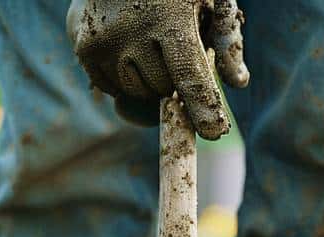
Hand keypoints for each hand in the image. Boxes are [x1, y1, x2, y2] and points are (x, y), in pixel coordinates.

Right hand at [67, 0, 247, 139]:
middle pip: (161, 90)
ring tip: (146, 43)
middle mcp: (131, 32)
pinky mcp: (85, 49)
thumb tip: (238, 81)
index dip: (202, 106)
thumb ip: (226, 36)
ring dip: (146, 80)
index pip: (189, 75)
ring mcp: (104, 43)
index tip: (213, 131)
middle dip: (170, 79)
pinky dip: (122, 77)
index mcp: (168, 18)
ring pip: (136, 93)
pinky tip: (124, 45)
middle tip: (168, 47)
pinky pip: (112, 88)